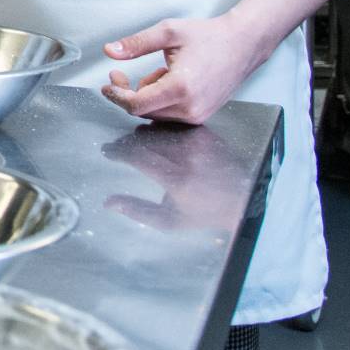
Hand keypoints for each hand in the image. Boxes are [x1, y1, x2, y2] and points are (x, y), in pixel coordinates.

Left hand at [100, 13, 267, 125]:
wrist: (243, 45)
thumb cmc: (209, 37)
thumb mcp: (168, 32)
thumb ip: (136, 43)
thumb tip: (109, 51)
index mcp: (180, 88)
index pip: (136, 105)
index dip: (116, 95)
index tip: (106, 84)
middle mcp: (190, 107)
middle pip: (143, 111)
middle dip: (127, 93)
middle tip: (120, 72)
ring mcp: (198, 115)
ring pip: (155, 113)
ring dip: (146, 95)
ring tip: (159, 70)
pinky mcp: (201, 115)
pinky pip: (169, 113)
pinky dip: (160, 98)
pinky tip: (169, 79)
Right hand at [100, 124, 248, 233]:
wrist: (240, 200)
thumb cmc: (204, 214)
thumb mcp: (170, 221)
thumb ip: (138, 211)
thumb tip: (110, 203)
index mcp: (177, 180)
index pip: (138, 157)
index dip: (120, 152)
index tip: (109, 151)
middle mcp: (188, 158)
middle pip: (146, 140)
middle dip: (129, 142)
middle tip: (120, 146)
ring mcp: (198, 144)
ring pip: (159, 131)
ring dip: (143, 135)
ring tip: (136, 142)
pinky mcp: (204, 135)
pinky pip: (175, 129)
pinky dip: (162, 132)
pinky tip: (156, 138)